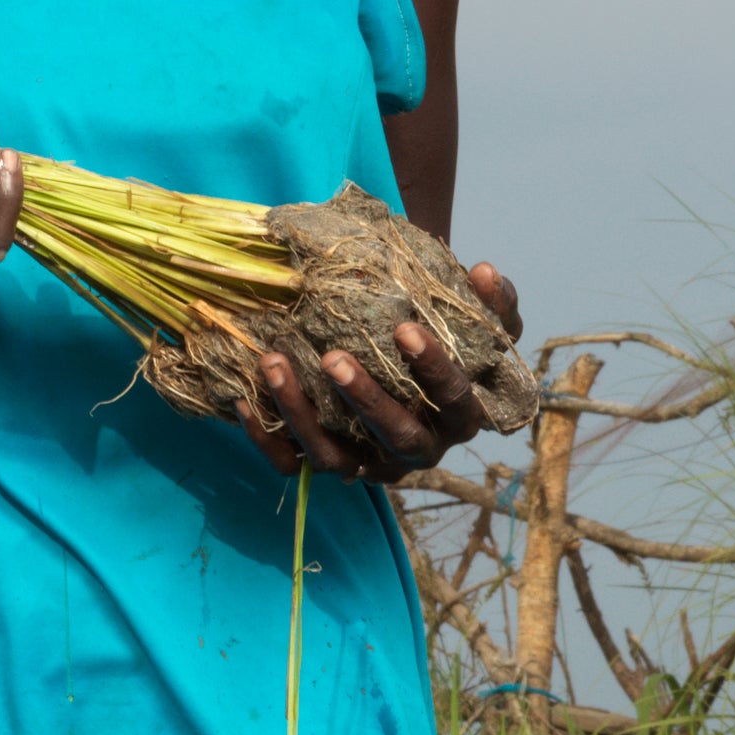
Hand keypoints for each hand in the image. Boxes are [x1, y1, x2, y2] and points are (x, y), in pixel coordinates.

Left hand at [237, 261, 523, 482]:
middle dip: (366, 399)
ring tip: (273, 362)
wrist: (400, 364)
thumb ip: (491, 303)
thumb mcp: (474, 324)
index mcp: (460, 417)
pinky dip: (265, 437)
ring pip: (335, 457)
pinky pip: (290, 464)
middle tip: (332, 357)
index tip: (405, 328)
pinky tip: (243, 399)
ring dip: (302, 414)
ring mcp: (368, 463)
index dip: (433, 369)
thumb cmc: (440, 338)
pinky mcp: (327, 466)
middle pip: (396, 437)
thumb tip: (482, 269)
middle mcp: (418, 450)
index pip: (454, 401)